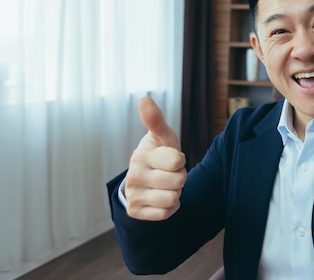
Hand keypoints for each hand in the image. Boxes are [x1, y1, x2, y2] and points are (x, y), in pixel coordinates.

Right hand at [124, 97, 186, 220]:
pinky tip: (160, 198)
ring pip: (173, 198)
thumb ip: (156, 121)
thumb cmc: (160, 154)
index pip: (177, 160)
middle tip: (169, 173)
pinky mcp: (136, 211)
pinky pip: (167, 213)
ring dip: (176, 193)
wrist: (144, 181)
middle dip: (179, 177)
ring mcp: (133, 195)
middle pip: (179, 182)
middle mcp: (133, 175)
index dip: (180, 160)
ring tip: (165, 185)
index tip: (171, 158)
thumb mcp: (162, 138)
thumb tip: (144, 99)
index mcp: (141, 155)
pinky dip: (170, 207)